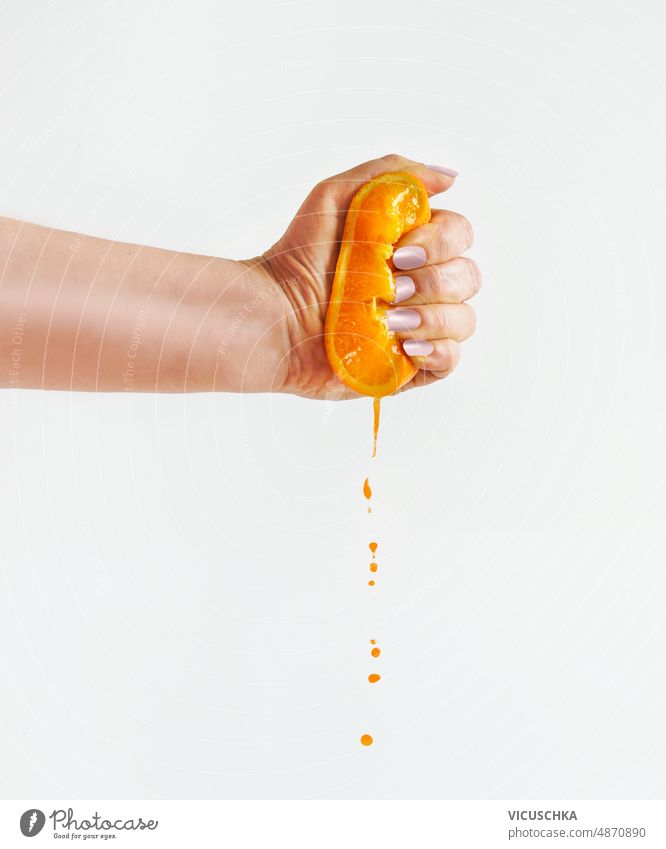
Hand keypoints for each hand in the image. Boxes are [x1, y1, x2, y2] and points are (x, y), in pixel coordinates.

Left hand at [262, 154, 480, 399]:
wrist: (273, 316)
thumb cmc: (297, 257)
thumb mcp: (335, 196)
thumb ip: (393, 175)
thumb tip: (450, 177)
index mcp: (412, 247)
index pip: (460, 236)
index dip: (440, 243)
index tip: (400, 252)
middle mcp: (421, 287)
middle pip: (468, 277)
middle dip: (434, 281)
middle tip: (392, 285)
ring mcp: (416, 328)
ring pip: (464, 320)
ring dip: (432, 317)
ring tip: (389, 320)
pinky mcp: (406, 366)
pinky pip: (450, 361)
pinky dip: (438, 351)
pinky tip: (406, 345)